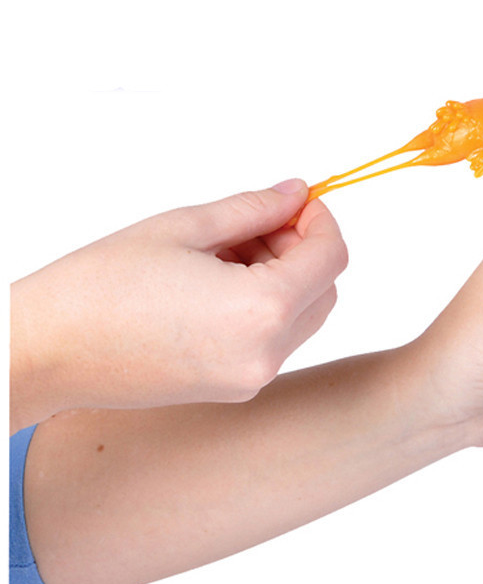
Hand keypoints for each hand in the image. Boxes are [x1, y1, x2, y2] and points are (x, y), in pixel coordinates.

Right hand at [10, 180, 347, 432]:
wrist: (51, 351)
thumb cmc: (102, 287)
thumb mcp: (185, 228)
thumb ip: (253, 209)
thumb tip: (294, 194)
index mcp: (262, 311)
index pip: (331, 259)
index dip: (321, 222)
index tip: (300, 202)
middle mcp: (267, 355)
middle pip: (323, 292)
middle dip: (302, 250)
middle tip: (259, 222)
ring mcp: (252, 379)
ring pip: (301, 317)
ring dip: (283, 277)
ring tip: (225, 252)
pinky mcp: (234, 389)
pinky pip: (273, 340)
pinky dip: (264, 306)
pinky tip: (217, 283)